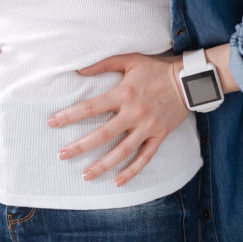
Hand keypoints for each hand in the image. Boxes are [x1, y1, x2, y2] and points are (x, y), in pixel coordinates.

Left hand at [47, 53, 187, 185]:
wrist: (190, 80)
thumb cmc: (156, 68)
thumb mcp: (129, 60)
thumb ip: (103, 64)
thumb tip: (78, 70)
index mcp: (123, 94)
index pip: (90, 107)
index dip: (70, 115)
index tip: (52, 122)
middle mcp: (134, 113)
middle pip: (102, 135)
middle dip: (80, 146)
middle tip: (62, 155)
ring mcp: (147, 128)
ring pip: (122, 152)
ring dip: (102, 165)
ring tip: (85, 175)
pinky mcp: (159, 136)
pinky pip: (145, 158)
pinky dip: (132, 171)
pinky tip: (117, 181)